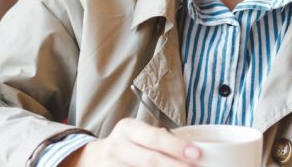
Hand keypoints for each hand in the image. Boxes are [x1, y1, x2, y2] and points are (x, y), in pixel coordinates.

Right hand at [61, 118, 200, 166]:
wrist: (94, 158)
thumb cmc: (127, 144)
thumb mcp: (138, 133)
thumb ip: (160, 138)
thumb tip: (191, 149)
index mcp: (127, 128)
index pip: (155, 137)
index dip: (177, 147)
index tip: (197, 154)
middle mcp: (118, 146)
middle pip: (151, 160)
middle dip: (176, 166)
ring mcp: (112, 166)